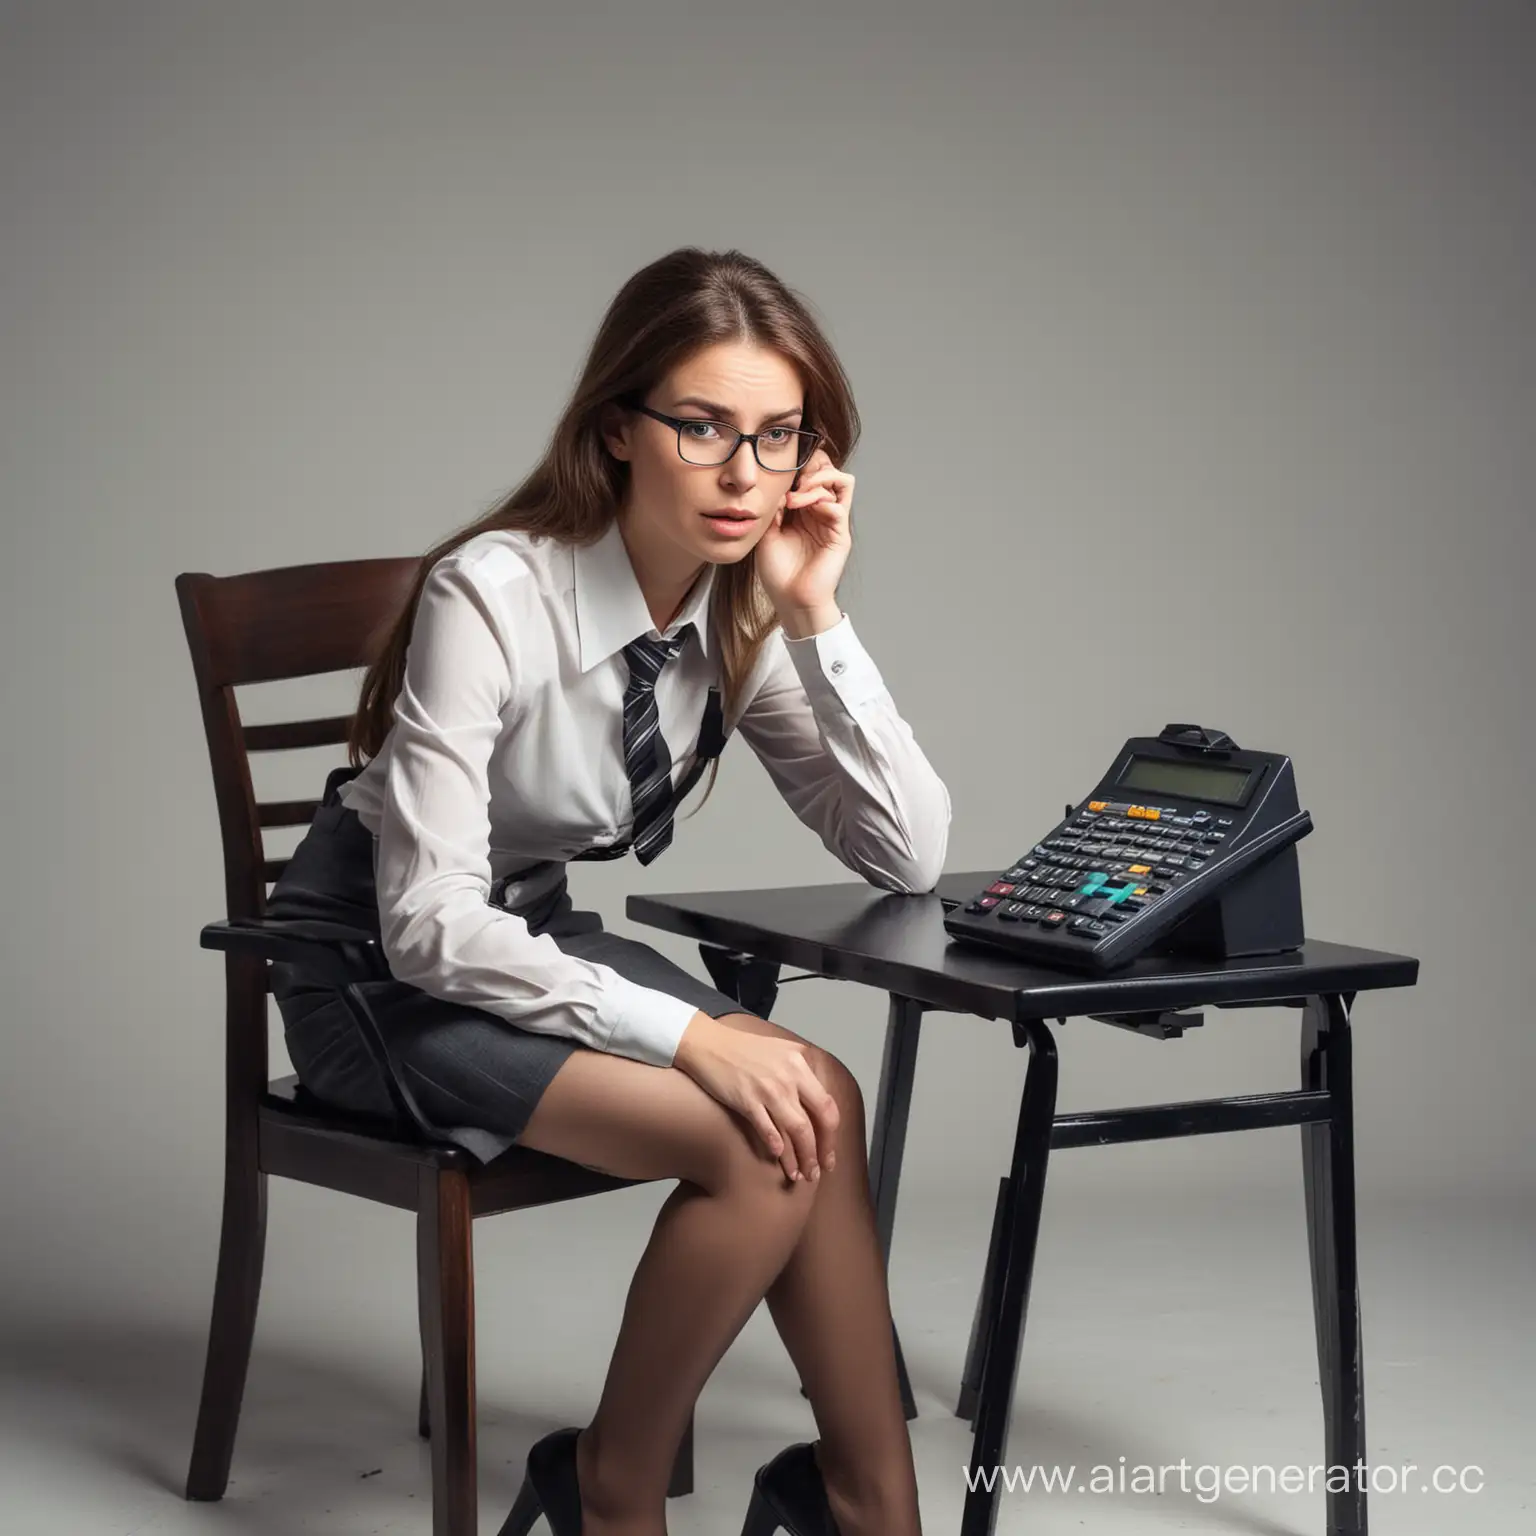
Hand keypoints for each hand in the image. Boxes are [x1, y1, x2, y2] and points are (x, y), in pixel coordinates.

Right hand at [674, 1013, 840, 1182]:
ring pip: (796, 1129)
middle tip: (819, 1171)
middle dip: (822, 1151)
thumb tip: (815, 1100)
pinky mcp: (746, 1099)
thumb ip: (800, 1070)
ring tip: (801, 1174)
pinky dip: (776, 1147)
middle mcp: (789, 1075)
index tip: (828, 1153)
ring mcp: (768, 1088)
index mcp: (800, 1063)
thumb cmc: (742, 1049)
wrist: (707, 1043)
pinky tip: (778, 1159)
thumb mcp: (780, 1049)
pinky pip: (768, 1129)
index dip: (831, 1134)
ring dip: (801, 1157)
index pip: (828, 1104)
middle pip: (818, 1121)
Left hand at [753, 446, 853, 616]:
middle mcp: (821, 511)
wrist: (790, 600)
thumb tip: (777, 485)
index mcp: (804, 509)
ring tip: (796, 495)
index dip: (801, 465)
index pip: (812, 473)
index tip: (779, 472)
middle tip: (792, 480)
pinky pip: (839, 506)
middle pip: (830, 470)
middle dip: (813, 466)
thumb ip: (774, 507)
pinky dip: (821, 500)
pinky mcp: (840, 535)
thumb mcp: (767, 532)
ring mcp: (832, 522)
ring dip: (818, 480)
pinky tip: (800, 509)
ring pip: (841, 481)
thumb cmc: (778, 572)